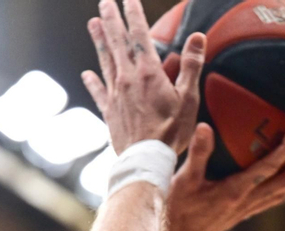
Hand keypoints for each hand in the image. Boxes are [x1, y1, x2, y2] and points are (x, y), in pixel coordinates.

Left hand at [83, 0, 205, 153]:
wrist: (146, 159)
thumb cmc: (171, 132)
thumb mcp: (188, 98)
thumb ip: (191, 65)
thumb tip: (197, 37)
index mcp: (148, 72)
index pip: (139, 34)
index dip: (133, 13)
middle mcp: (127, 78)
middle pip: (117, 42)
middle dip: (110, 19)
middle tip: (104, 2)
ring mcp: (115, 95)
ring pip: (105, 60)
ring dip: (99, 40)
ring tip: (93, 23)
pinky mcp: (109, 112)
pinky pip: (98, 92)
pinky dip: (92, 81)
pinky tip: (87, 73)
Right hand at [165, 124, 284, 230]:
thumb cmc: (176, 209)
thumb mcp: (184, 179)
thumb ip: (197, 153)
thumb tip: (204, 126)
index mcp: (234, 191)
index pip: (267, 168)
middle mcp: (246, 202)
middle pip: (284, 183)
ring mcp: (246, 210)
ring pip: (281, 194)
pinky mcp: (242, 214)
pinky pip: (271, 200)